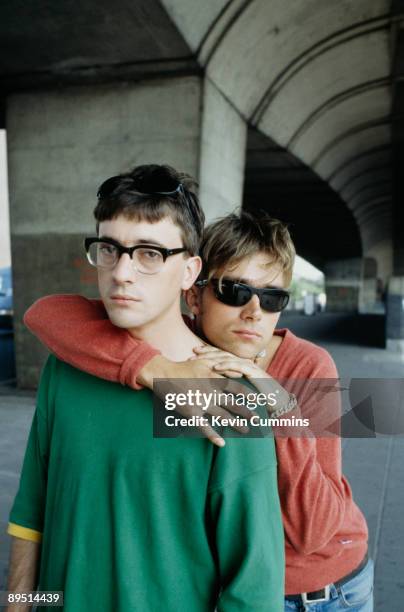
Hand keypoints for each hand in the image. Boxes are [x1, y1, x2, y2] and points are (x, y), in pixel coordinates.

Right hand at [140, 354, 255, 446]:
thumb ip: (222, 365)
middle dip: (247, 413)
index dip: (250, 396)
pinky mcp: (191, 412)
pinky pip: (204, 426)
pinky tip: (221, 443)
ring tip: (245, 430)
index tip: (260, 401)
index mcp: (215, 378)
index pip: (237, 388)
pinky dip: (213, 436)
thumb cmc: (185, 367)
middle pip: (233, 404)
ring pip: (222, 416)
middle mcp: (211, 391)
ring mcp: (201, 403)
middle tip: (257, 420)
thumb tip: (239, 372)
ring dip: (235, 424)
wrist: (163, 374)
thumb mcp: (205, 361)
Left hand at [192, 345, 291, 414]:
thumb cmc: (257, 396)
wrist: (276, 400)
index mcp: (238, 364)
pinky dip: (225, 366)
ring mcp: (248, 365)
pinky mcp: (253, 372)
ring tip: (199, 357)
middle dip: (206, 352)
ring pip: (226, 357)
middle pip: (221, 354)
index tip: (192, 353)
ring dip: (212, 357)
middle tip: (192, 353)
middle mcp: (242, 362)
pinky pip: (236, 366)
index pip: (220, 355)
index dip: (207, 353)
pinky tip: (215, 367)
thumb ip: (228, 383)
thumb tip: (212, 384)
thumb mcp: (239, 389)